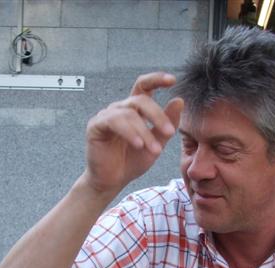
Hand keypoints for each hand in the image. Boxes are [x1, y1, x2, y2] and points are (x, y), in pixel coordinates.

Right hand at [82, 72, 183, 196]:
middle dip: (158, 115)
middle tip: (170, 132)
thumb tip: (179, 100)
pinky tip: (138, 144)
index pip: (144, 86)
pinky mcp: (95, 126)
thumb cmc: (131, 162)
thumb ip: (167, 123)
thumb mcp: (157, 143)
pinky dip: (129, 132)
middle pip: (140, 99)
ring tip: (155, 149)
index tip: (172, 80)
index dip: (157, 79)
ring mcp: (106, 116)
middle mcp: (120, 109)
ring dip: (145, 132)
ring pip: (129, 113)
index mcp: (134, 110)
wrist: (112, 181)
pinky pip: (114, 122)